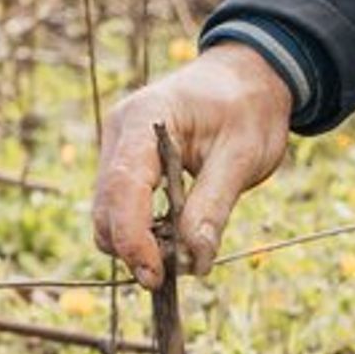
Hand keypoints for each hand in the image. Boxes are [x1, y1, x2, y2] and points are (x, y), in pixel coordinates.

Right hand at [92, 43, 291, 288]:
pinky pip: (121, 208)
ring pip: (108, 213)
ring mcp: (116, 147)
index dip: (133, 238)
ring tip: (185, 248)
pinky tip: (175, 232)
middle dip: (135, 247)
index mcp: (146, 116)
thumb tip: (193, 260)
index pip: (123, 186)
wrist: (246, 77)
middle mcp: (119, 131)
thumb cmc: (248, 107)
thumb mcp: (245, 154)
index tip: (156, 276)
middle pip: (106, 207)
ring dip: (139, 242)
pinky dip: (143, 230)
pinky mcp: (123, 163)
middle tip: (183, 268)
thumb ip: (215, 204)